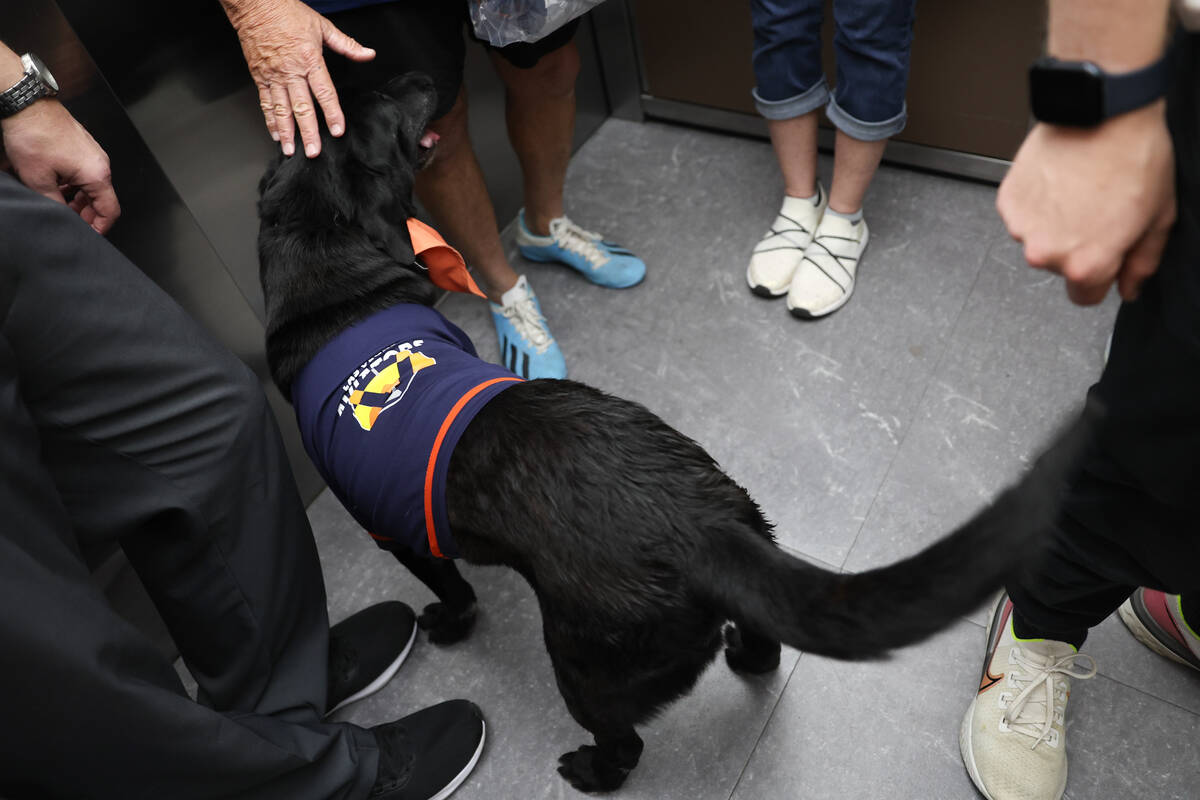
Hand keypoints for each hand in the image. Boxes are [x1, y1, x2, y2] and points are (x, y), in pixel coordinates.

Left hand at [1, 99, 119, 233]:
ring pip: (91, 186)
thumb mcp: (38, 179)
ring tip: (57, 202)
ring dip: (77, 199)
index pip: (110, 211)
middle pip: (101, 199)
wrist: (26, 104)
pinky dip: (74, 184)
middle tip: (68, 220)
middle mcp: (100, 163)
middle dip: (86, 214)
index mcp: (97, 174)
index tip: (88, 234)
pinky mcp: (82, 146)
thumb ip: (54, 204)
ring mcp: (92, 153)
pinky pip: (84, 172)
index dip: (100, 227)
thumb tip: (62, 216)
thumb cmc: (34, 133)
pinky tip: (56, 185)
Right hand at [222, 0, 374, 157]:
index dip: (332, 114)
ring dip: (288, 132)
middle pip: (302, 107)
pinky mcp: (259, 76)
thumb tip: (368, 54)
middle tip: (314, 151)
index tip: (337, 130)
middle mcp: (291, 71)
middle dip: (308, 132)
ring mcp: (273, 75)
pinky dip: (270, 120)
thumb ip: (347, 44)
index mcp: (309, 60)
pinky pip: (266, 102)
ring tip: (292, 151)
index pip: (325, 93)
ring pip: (282, 109)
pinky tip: (276, 134)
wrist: (255, 4)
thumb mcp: (322, 26)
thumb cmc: (288, 13)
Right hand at [996, 101, 1175, 304]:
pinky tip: (1060, 181)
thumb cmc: (1133, 157)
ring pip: (1038, 239)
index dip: (1101, 275)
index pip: (1084, 297)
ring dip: (1054, 224)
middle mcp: (1047, 252)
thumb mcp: (1158, 218)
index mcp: (1085, 264)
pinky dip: (1038, 204)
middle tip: (1096, 211)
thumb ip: (1142, 262)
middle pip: (1058, 266)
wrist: (1103, 114)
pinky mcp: (1008, 202)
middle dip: (1076, 246)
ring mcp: (1023, 227)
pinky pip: (1023, 215)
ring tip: (1078, 191)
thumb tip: (1129, 287)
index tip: (1106, 253)